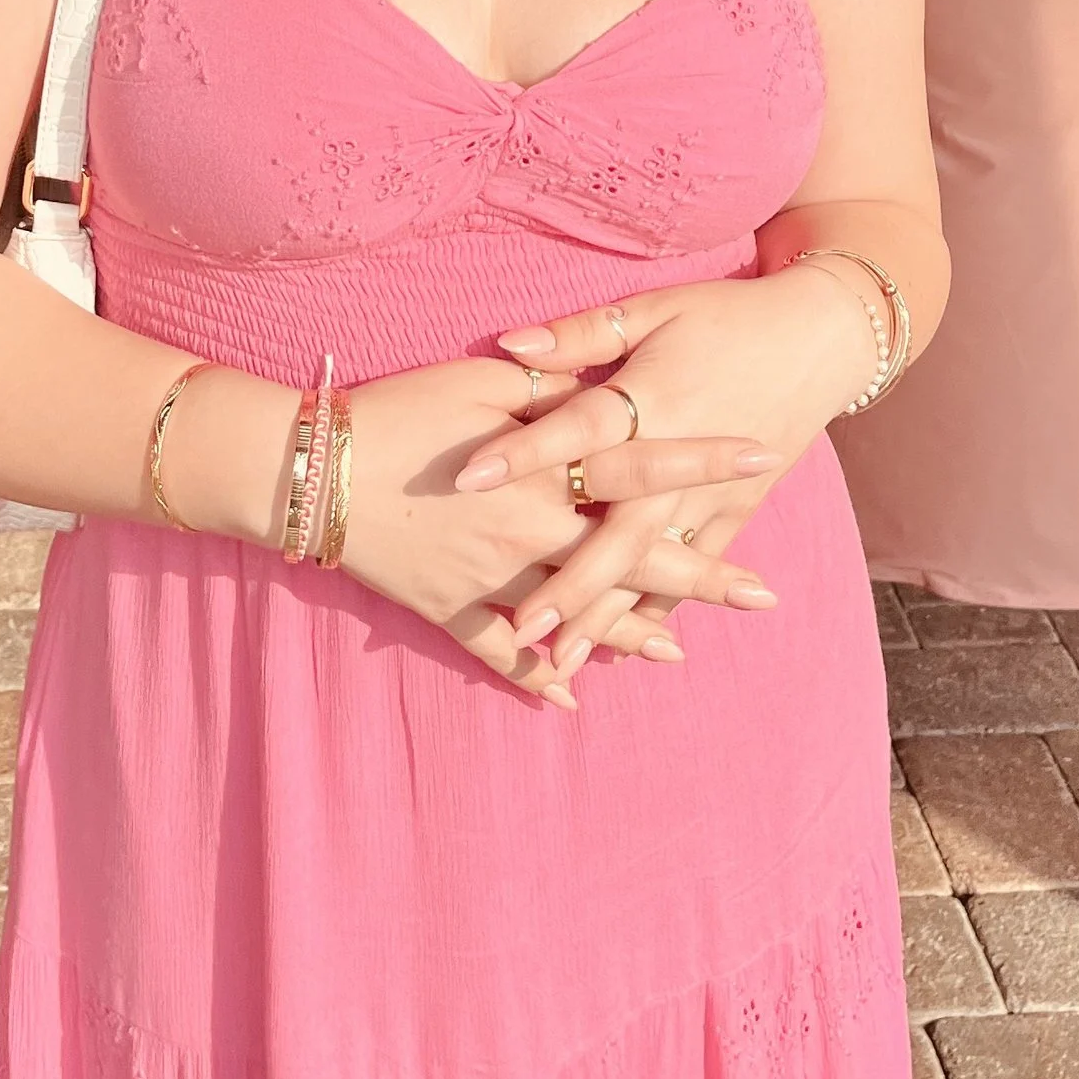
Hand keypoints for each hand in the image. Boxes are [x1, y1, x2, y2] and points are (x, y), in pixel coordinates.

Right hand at [337, 357, 783, 707]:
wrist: (313, 469)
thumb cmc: (403, 408)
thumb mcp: (483, 381)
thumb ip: (551, 387)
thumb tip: (604, 383)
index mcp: (547, 467)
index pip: (646, 461)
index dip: (706, 460)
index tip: (766, 457)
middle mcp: (532, 530)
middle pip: (632, 555)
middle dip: (701, 575)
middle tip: (764, 595)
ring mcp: (494, 579)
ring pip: (578, 614)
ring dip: (632, 633)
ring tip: (682, 651)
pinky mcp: (452, 609)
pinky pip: (501, 653)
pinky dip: (536, 676)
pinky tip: (571, 697)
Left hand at [468, 269, 879, 671]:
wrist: (818, 340)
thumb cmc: (725, 317)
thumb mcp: (654, 310)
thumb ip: (581, 334)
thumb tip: (510, 342)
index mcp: (650, 400)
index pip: (575, 431)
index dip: (522, 453)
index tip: (467, 480)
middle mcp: (676, 460)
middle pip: (616, 531)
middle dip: (570, 583)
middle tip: (521, 625)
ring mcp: (708, 497)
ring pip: (651, 567)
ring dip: (608, 613)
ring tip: (561, 656)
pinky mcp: (733, 513)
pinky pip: (692, 569)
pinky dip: (660, 609)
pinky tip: (624, 648)